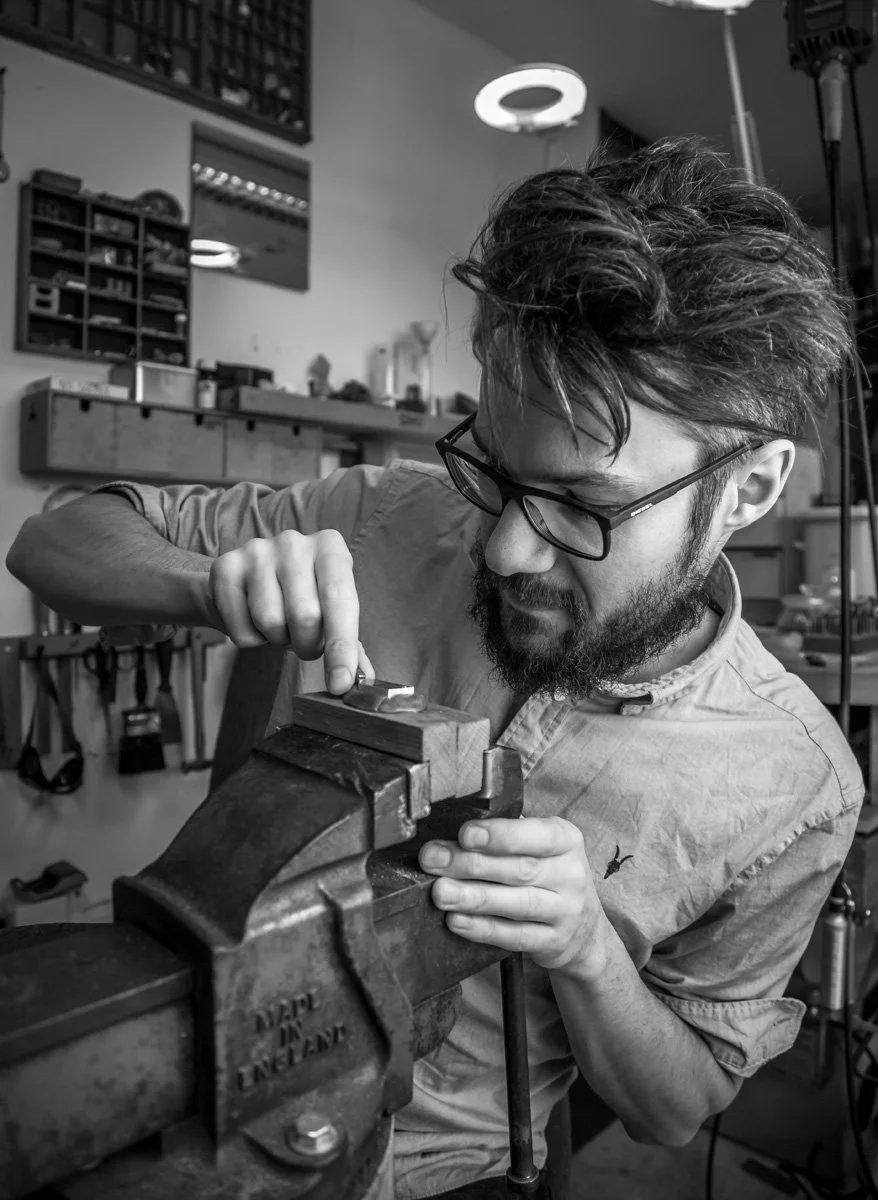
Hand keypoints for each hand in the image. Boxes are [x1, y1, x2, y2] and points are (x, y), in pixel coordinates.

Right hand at [206, 529, 373, 692]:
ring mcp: (257, 551)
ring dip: (277, 640)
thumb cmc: (297, 598)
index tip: (340, 682)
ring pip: (271, 622)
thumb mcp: (330, 611)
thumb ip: (349, 643)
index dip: (341, 645)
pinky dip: (251, 640)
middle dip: (308, 645)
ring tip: (279, 626)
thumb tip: (363, 677)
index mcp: (330, 547)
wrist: (244, 583)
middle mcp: (294, 542)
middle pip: (305, 615)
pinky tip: (253, 622)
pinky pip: (241, 629)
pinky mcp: (225, 567)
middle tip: (305, 642)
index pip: (340, 598)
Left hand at [419, 817, 600, 971]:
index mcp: (565, 840)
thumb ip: (504, 838)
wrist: (584, 930)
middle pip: (518, 869)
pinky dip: (483, 928)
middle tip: (434, 860)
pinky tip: (457, 920)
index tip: (465, 834)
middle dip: (470, 863)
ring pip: (516, 904)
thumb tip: (454, 837)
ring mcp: (565, 911)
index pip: (536, 835)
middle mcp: (570, 875)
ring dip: (473, 897)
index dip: (499, 835)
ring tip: (441, 892)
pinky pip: (514, 936)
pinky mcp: (552, 942)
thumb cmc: (549, 876)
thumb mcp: (539, 848)